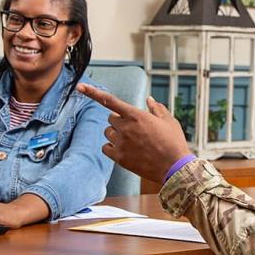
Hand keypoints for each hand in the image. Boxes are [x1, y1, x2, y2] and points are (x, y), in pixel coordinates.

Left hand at [77, 84, 191, 183]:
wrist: (175, 167)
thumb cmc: (174, 142)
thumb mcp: (169, 121)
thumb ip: (156, 108)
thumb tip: (149, 99)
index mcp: (136, 115)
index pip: (110, 100)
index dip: (93, 92)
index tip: (79, 87)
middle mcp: (126, 128)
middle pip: (111, 118)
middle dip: (120, 121)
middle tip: (134, 128)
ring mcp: (121, 143)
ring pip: (108, 133)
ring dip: (116, 133)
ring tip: (133, 140)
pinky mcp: (119, 158)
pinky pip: (106, 147)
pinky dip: (112, 147)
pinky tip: (125, 150)